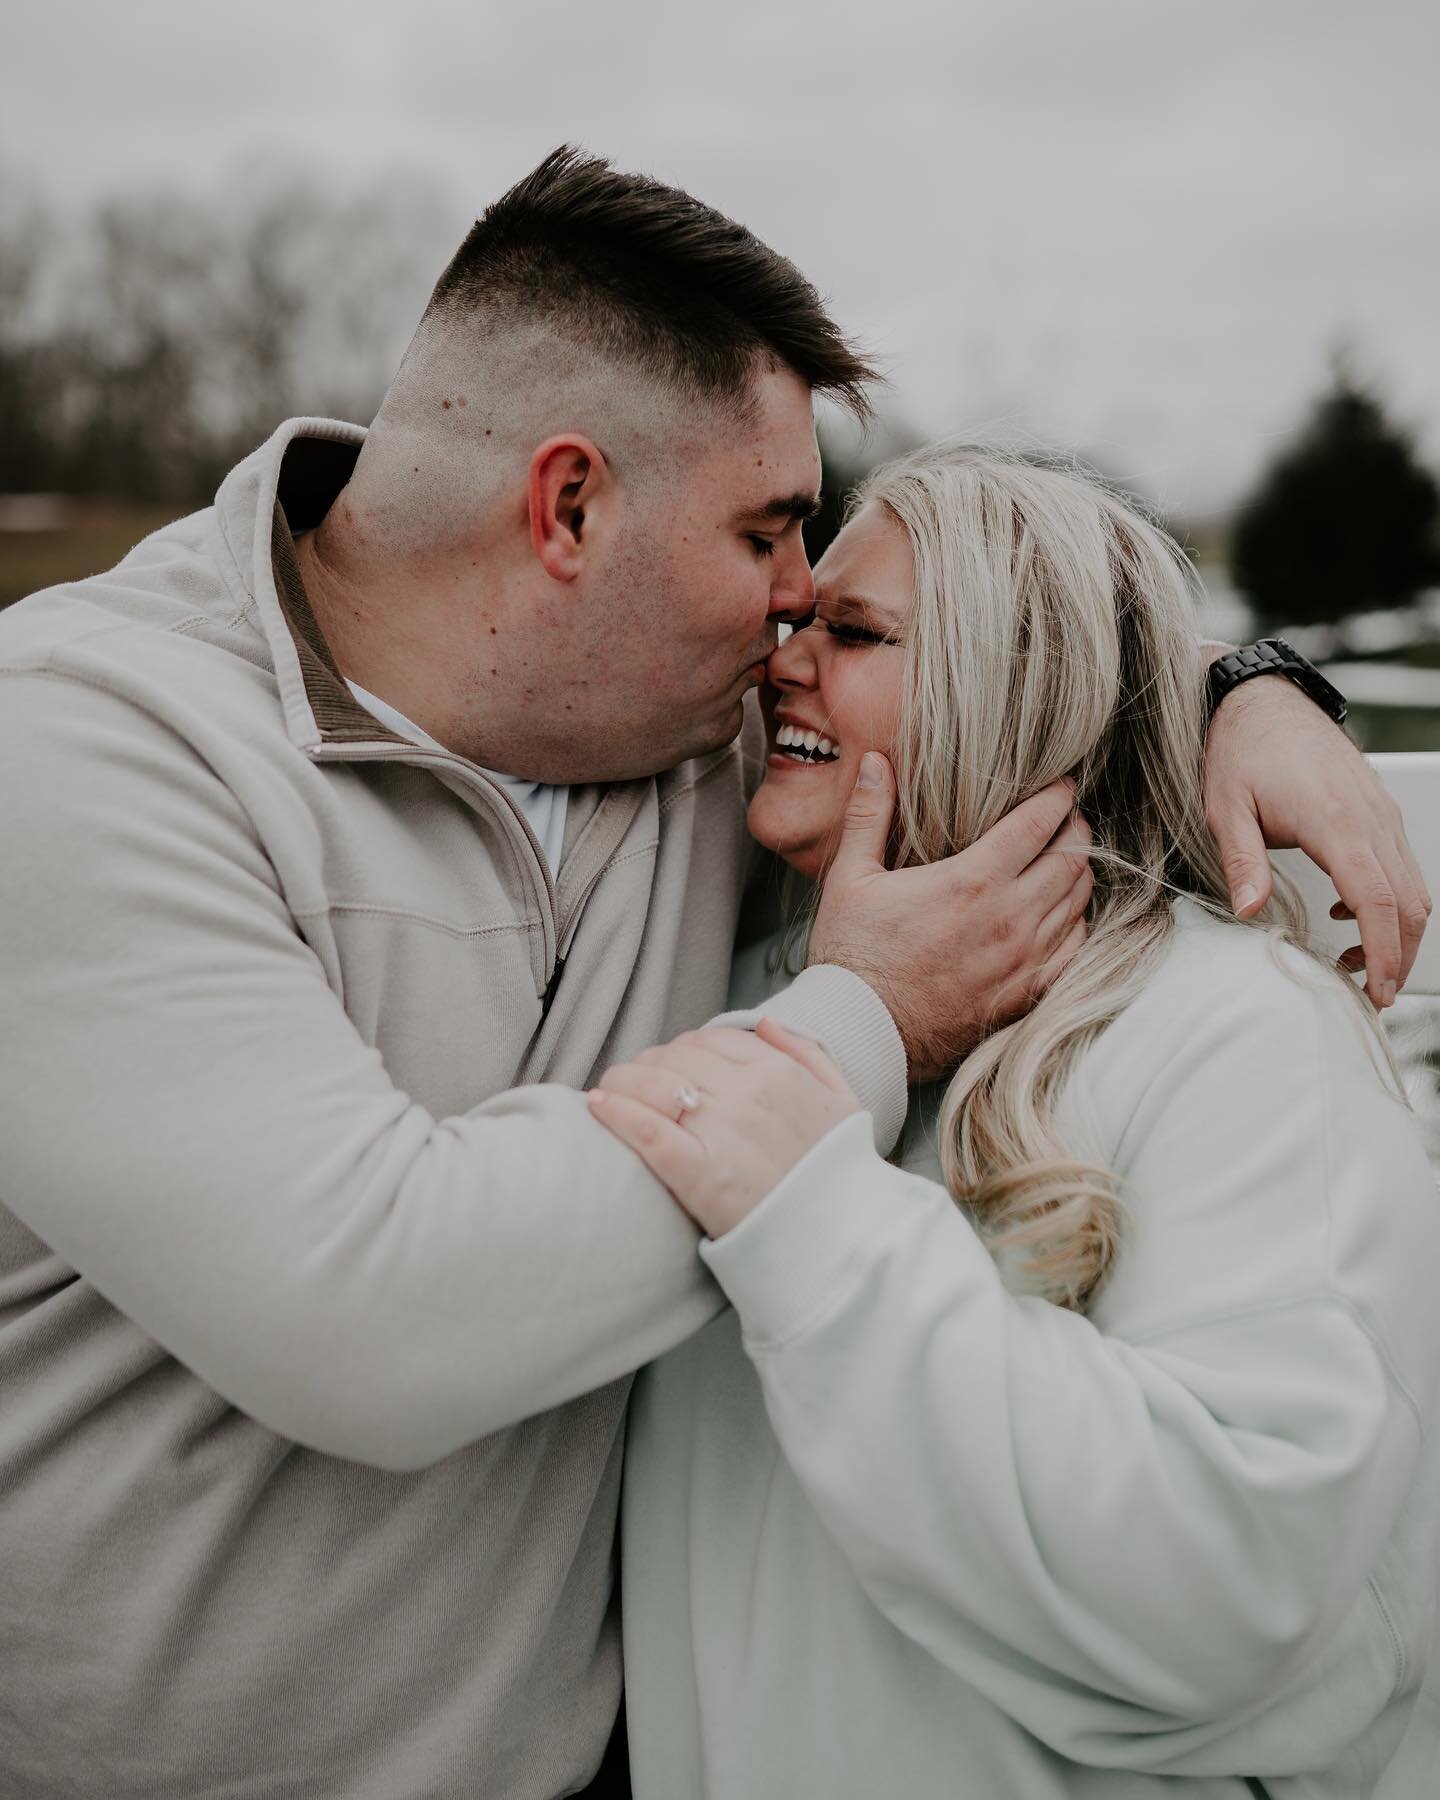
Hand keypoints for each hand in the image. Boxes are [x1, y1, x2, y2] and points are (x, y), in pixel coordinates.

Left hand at [587, 1020, 860, 1236]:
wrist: (840, 1242)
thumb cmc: (839, 1175)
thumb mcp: (843, 1101)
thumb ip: (807, 1054)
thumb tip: (764, 1023)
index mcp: (778, 1072)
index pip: (708, 1041)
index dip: (679, 1051)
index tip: (667, 1067)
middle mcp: (747, 1092)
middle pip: (674, 1058)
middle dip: (647, 1066)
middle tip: (631, 1083)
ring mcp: (722, 1130)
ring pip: (653, 1084)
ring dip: (623, 1083)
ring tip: (608, 1092)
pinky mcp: (699, 1172)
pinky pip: (646, 1130)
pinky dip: (616, 1113)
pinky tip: (597, 1106)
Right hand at [805, 754, 1092, 1081]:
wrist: (862, 1032)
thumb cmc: (852, 956)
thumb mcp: (850, 878)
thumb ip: (869, 815)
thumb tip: (876, 761)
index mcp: (971, 881)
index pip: (1039, 824)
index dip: (1057, 797)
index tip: (1060, 784)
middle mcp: (1009, 918)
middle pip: (1071, 858)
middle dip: (1075, 829)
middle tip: (1067, 817)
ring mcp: (1023, 959)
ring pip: (1079, 901)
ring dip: (1078, 873)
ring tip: (1066, 858)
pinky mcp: (1025, 993)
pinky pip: (1075, 949)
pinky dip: (1076, 923)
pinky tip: (1062, 914)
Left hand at [1204, 676, 1431, 1006]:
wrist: (1260, 699)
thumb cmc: (1238, 751)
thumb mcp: (1225, 808)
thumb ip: (1243, 862)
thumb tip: (1250, 912)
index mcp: (1336, 820)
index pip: (1378, 900)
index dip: (1385, 951)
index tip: (1378, 990)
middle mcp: (1371, 817)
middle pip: (1410, 901)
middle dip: (1400, 955)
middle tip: (1373, 996)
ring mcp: (1380, 812)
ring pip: (1414, 885)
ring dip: (1398, 931)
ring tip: (1360, 966)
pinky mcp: (1377, 809)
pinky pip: (1401, 864)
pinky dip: (1391, 901)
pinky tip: (1350, 917)